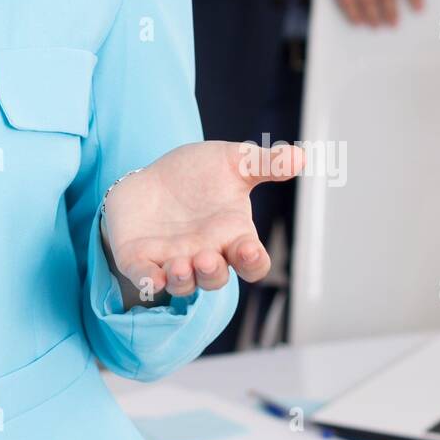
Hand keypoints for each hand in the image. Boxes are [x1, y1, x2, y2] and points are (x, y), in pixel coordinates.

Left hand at [99, 140, 305, 304]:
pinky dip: (149, 281)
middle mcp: (204, 254)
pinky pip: (146, 278)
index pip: (251, 262)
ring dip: (183, 280)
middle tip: (207, 258)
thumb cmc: (199, 175)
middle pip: (215, 278)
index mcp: (232, 236)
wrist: (152, 176)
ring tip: (180, 266)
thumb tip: (300, 156)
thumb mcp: (233, 161)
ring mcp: (172, 259)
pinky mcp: (140, 258)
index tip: (249, 250)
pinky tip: (152, 277)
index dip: (253, 262)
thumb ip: (265, 163)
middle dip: (213, 273)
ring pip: (183, 283)